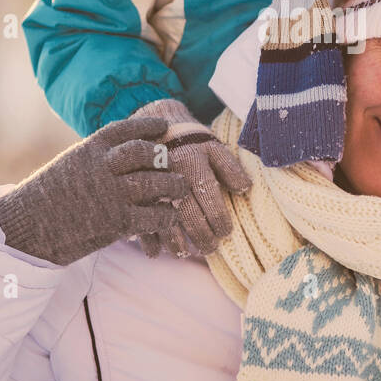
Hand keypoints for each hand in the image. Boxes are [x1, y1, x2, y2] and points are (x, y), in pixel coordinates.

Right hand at [0, 115, 189, 265]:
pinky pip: (153, 216)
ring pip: (155, 183)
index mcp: (89, 149)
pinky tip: (167, 218)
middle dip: (164, 159)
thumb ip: (96, 160)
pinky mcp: (117, 222)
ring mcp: (111, 193)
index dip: (148, 126)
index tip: (164, 128)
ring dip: (173, 186)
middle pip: (146, 153)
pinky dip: (166, 217)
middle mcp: (102, 166)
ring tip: (180, 189)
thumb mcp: (69, 166)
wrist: (25, 229)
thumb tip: (123, 157)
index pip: (125, 129)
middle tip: (174, 166)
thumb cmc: (46, 199)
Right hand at [130, 99, 252, 256]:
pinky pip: (139, 219)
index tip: (226, 232)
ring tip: (184, 252)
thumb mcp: (214, 148)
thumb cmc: (192, 143)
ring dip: (174, 243)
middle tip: (209, 249)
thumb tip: (245, 189)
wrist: (155, 128)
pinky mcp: (135, 193)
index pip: (210, 198)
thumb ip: (231, 168)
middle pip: (188, 214)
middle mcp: (171, 175)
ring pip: (162, 220)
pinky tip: (157, 251)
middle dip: (201, 237)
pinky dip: (148, 240)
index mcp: (193, 163)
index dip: (220, 220)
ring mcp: (150, 185)